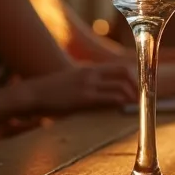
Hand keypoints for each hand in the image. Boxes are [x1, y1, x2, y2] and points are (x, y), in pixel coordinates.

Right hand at [18, 64, 136, 115]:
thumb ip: (88, 83)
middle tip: (142, 97)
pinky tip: (124, 107)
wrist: (33, 94)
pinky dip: (120, 102)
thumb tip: (102, 92)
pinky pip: (109, 98)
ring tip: (136, 105)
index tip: (139, 87)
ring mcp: (88, 84)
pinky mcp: (84, 97)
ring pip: (120, 86)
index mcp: (89, 69)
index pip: (119, 67)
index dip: (133, 76)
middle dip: (136, 85)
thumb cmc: (51, 91)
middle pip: (124, 73)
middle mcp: (91, 73)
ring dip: (131, 96)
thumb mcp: (72, 80)